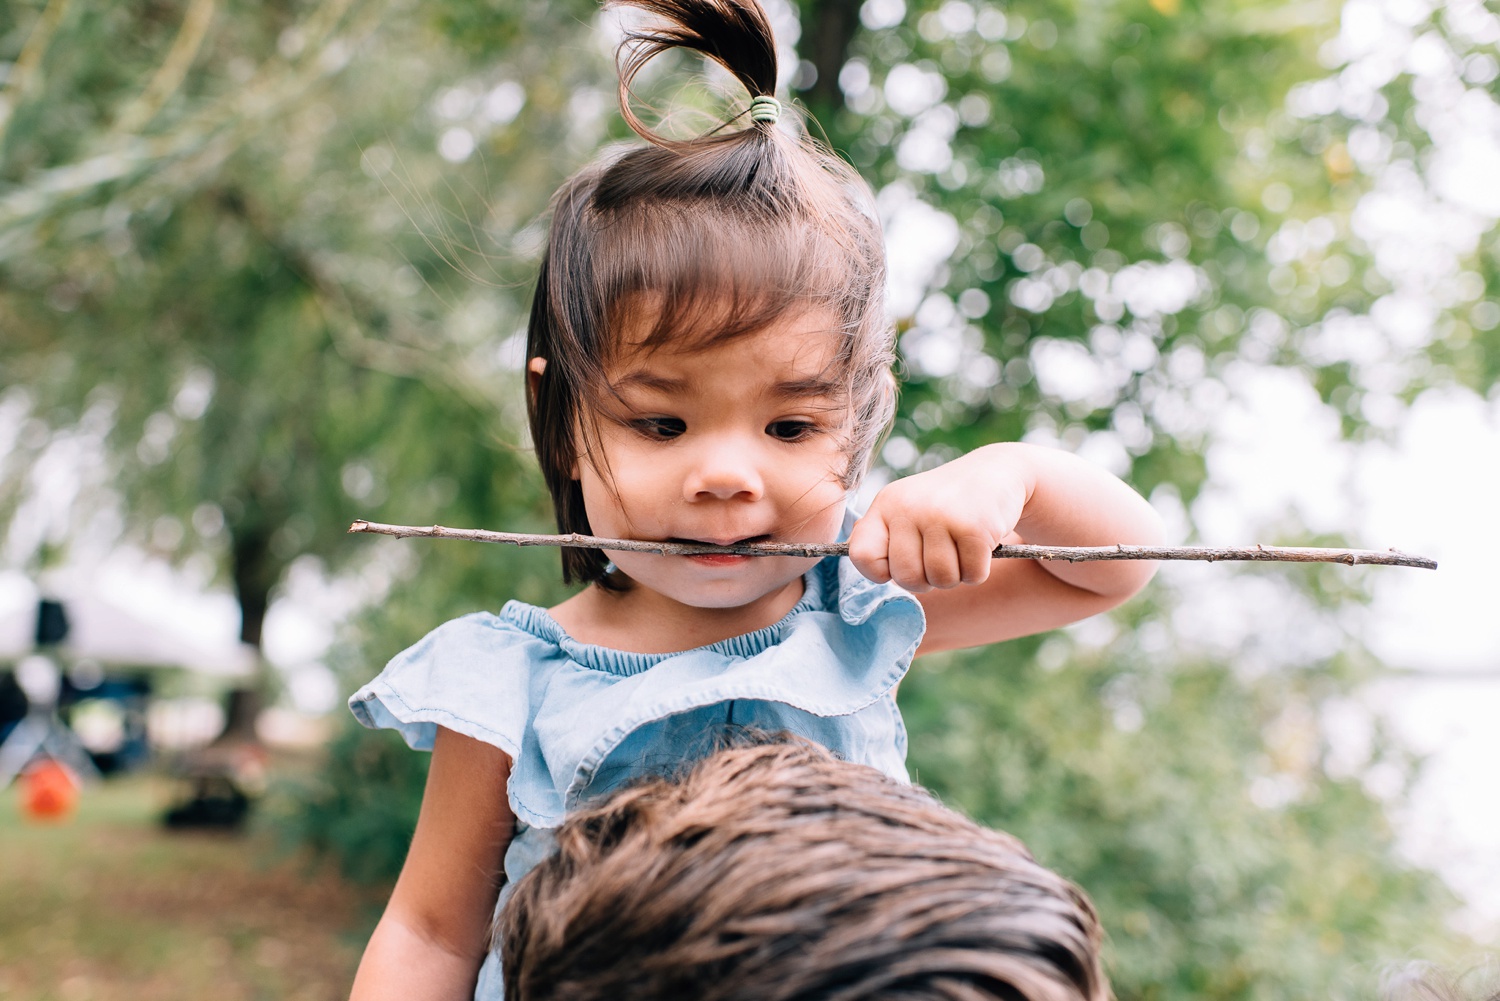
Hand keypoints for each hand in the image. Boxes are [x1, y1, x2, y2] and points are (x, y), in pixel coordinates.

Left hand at [847, 444, 1029, 591]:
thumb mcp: (906, 508)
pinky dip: (978, 570)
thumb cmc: (944, 504)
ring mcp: (941, 516)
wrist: (994, 472)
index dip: (882, 571)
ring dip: (956, 575)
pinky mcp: (974, 528)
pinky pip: (972, 575)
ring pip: (941, 580)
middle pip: (906, 578)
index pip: (861, 556)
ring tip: (960, 548)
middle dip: (927, 579)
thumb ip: (881, 537)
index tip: (903, 560)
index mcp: (886, 504)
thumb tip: (872, 568)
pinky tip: (979, 545)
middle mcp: (908, 508)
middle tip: (940, 556)